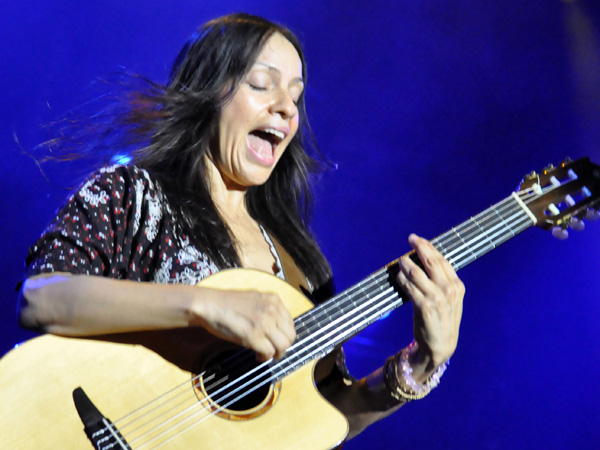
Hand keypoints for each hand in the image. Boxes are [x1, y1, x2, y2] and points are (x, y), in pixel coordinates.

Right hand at [190, 288, 295, 360]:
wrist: (209, 305)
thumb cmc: (227, 304)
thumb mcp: (255, 299)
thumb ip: (268, 310)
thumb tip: (276, 327)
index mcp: (274, 299)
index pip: (290, 323)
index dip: (284, 335)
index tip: (276, 340)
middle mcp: (272, 310)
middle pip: (290, 336)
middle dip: (283, 347)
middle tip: (273, 351)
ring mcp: (264, 322)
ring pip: (283, 346)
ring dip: (276, 354)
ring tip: (265, 354)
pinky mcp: (254, 335)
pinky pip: (269, 352)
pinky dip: (264, 358)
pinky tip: (257, 356)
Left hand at [397, 234, 464, 378]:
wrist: (440, 345)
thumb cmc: (442, 319)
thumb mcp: (450, 299)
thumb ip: (441, 282)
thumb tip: (424, 261)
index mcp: (457, 286)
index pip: (442, 260)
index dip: (429, 247)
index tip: (419, 239)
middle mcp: (449, 290)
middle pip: (431, 262)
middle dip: (419, 247)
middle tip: (410, 239)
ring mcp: (436, 298)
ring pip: (417, 273)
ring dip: (406, 264)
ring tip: (401, 261)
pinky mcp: (423, 306)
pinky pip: (409, 287)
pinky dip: (402, 279)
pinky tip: (399, 277)